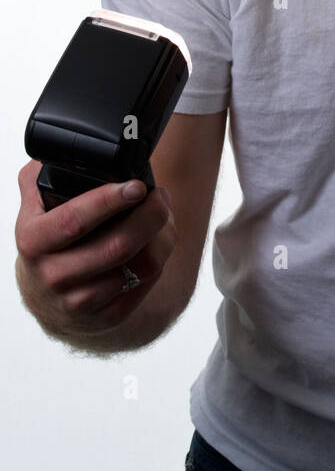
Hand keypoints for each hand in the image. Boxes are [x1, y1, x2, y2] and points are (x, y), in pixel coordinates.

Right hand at [15, 159, 175, 334]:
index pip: (75, 220)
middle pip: (117, 246)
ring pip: (139, 266)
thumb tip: (53, 153)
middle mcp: (53, 275)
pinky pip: (145, 284)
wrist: (46, 294)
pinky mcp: (105, 317)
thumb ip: (39, 176)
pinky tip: (158, 241)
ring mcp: (79, 301)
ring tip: (163, 214)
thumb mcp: (36, 205)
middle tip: (160, 196)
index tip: (136, 185)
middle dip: (150, 215)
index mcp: (34, 241)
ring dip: (162, 235)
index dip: (109, 201)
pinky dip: (160, 257)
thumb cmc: (49, 238)